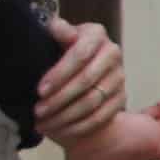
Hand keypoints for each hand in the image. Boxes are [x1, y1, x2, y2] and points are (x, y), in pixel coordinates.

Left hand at [33, 19, 128, 143]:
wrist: (81, 63)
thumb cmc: (63, 49)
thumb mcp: (58, 36)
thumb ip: (58, 31)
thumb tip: (58, 28)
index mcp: (96, 34)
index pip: (80, 55)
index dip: (59, 74)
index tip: (39, 91)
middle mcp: (113, 53)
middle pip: (86, 81)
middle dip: (59, 99)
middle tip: (38, 111)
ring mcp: (119, 77)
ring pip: (93, 101)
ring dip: (66, 116)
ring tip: (44, 123)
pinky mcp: (121, 97)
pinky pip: (102, 116)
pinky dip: (80, 126)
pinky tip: (60, 130)